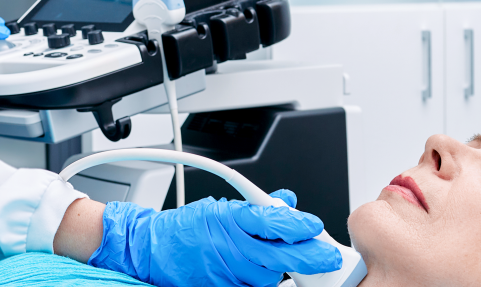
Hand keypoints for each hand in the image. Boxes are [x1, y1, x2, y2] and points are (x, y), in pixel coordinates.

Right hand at [89, 190, 340, 286]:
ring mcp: (228, 272)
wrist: (153, 251)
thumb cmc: (185, 228)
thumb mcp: (220, 208)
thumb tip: (286, 200)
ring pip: (270, 276)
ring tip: (285, 258)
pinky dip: (264, 279)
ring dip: (282, 268)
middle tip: (327, 256)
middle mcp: (231, 247)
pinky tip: (263, 271)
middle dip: (308, 256)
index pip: (272, 221)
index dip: (298, 224)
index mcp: (230, 219)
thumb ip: (256, 208)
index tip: (315, 225)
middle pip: (280, 255)